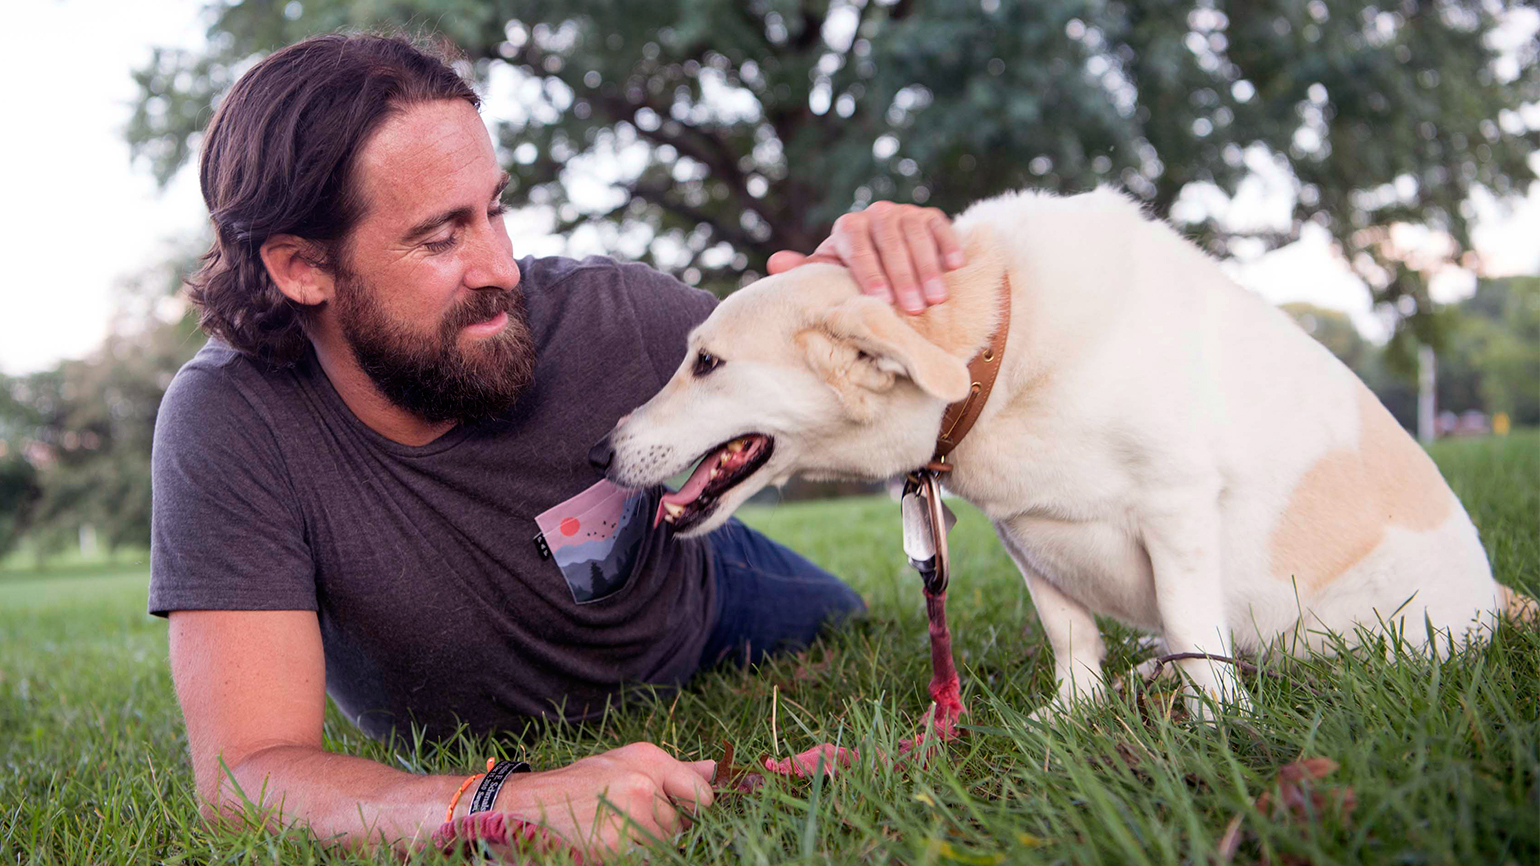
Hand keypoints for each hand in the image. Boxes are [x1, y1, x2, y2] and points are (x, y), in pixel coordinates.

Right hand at [494, 742, 714, 860]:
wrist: (533, 802)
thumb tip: (715, 769)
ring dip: (647, 841)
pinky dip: (632, 853)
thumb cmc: (586, 782)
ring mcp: (630, 816)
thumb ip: (676, 770)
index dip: (696, 808)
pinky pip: (645, 857)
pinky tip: (610, 840)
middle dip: (664, 825)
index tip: (682, 811)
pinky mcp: (616, 846)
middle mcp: (644, 784)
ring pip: (664, 843)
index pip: (702, 795)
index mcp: (650, 759)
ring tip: (616, 825)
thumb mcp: (630, 763)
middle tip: (630, 814)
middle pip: (682, 823)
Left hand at [767, 201, 965, 314]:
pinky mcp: (931, 216)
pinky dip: (948, 245)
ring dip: (927, 269)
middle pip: (890, 244)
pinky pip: (941, 227)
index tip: (880, 300)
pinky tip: (955, 267)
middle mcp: (876, 214)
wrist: (888, 255)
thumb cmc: (854, 273)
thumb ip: (806, 270)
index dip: (869, 274)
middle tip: (913, 308)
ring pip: (917, 237)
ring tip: (936, 299)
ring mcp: (905, 212)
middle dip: (903, 278)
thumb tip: (774, 264)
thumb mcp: (830, 272)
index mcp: (848, 228)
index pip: (858, 248)